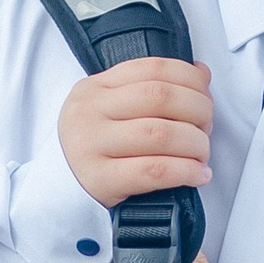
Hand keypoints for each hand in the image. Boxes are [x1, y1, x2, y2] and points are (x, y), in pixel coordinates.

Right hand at [57, 57, 213, 213]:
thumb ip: (152, 90)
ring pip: (160, 133)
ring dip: (195, 143)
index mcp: (94, 89)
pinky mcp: (100, 181)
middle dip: (197, 109)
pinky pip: (154, 170)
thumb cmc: (94, 151)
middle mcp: (89, 112)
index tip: (205, 93)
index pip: (151, 68)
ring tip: (202, 153)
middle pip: (159, 97)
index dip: (189, 78)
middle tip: (206, 127)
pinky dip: (186, 171)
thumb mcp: (112, 111)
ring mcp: (91, 146)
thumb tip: (201, 73)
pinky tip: (197, 174)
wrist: (58, 194)